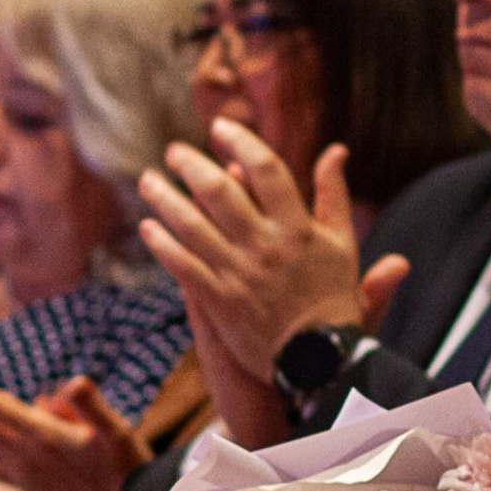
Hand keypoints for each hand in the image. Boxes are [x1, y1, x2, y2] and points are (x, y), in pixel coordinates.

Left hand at [137, 121, 383, 380]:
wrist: (319, 362)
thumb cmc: (333, 300)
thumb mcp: (342, 244)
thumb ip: (334, 195)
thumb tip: (336, 150)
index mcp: (298, 228)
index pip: (266, 169)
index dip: (240, 142)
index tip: (221, 128)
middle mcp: (265, 246)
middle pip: (218, 192)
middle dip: (190, 165)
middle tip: (173, 152)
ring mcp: (239, 274)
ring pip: (191, 226)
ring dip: (164, 199)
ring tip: (148, 181)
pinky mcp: (220, 302)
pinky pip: (183, 266)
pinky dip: (162, 244)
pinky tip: (148, 227)